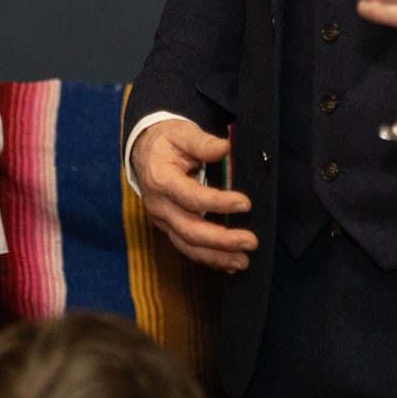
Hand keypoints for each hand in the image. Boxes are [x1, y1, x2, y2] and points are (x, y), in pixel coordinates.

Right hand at [132, 119, 256, 272]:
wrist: (145, 153)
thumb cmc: (167, 141)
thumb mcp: (181, 132)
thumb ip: (201, 142)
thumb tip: (224, 147)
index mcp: (160, 179)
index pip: (190, 196)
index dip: (218, 203)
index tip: (246, 204)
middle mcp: (159, 205)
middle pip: (189, 229)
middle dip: (221, 240)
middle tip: (251, 242)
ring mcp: (163, 220)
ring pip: (188, 245)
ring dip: (216, 257)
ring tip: (243, 262)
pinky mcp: (170, 228)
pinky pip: (188, 248)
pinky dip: (209, 259)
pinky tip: (230, 264)